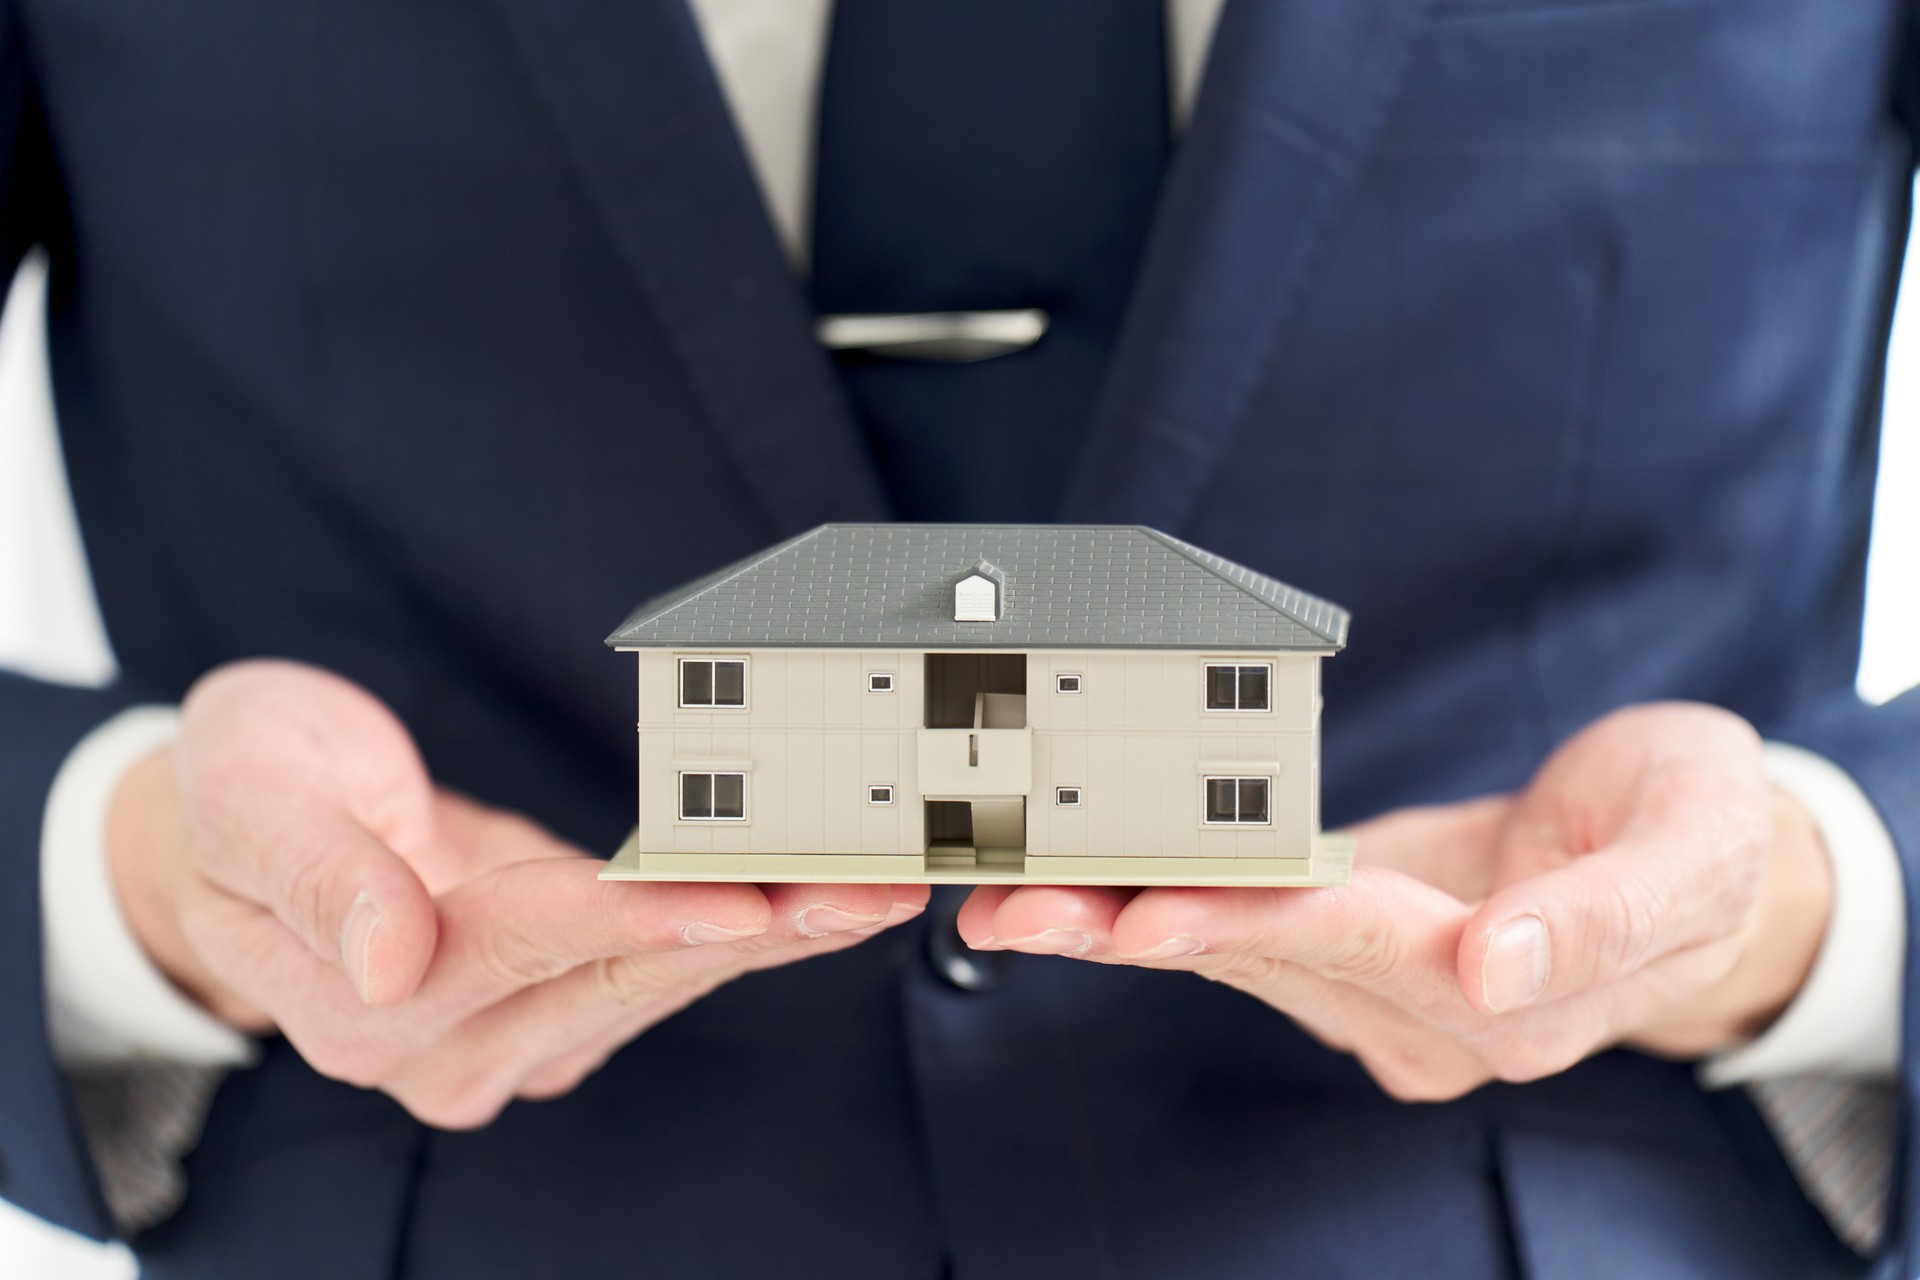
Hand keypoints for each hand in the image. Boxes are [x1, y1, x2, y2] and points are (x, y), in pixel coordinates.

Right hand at [108, 659, 926, 1127]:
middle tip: (872, 885)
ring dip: (776, 935)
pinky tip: (819, 893)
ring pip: (661, 983)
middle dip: (754, 930)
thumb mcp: (248, 798)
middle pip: (621, 978)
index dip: (631, 921)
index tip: (740, 898)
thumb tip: (391, 958)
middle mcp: (444, 1047)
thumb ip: (317, 876)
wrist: (247, 815)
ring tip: (880, 886)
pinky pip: (661, 966)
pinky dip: (743, 927)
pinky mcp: (553, 1005)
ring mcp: (507, 1036)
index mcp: (360, 1004)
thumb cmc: (243, 787)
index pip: (520, 948)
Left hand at [958, 702, 1832, 1099]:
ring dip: (1118, 918)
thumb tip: (1490, 966)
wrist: (1700, 856)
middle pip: (1263, 957)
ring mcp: (1388, 994)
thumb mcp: (1692, 849)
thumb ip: (1596, 918)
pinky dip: (1164, 896)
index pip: (1355, 943)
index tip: (1137, 914)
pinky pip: (1250, 925)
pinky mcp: (1359, 952)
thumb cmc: (1704, 832)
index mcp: (1512, 996)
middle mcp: (1431, 1015)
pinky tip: (1082, 880)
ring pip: (1236, 949)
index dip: (1244, 921)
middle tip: (1011, 907)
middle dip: (1131, 925)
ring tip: (1004, 894)